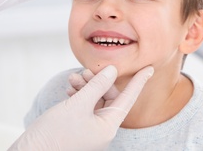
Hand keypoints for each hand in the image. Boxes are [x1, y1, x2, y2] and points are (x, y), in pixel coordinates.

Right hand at [9, 65, 153, 150]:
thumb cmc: (53, 134)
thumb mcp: (78, 105)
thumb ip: (96, 86)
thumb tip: (112, 71)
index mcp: (108, 127)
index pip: (128, 99)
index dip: (139, 82)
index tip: (149, 68)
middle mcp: (102, 129)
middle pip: (108, 97)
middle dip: (97, 81)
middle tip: (85, 71)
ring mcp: (90, 129)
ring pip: (95, 100)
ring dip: (85, 87)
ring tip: (73, 79)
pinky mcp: (79, 128)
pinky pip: (85, 107)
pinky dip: (79, 95)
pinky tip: (70, 89)